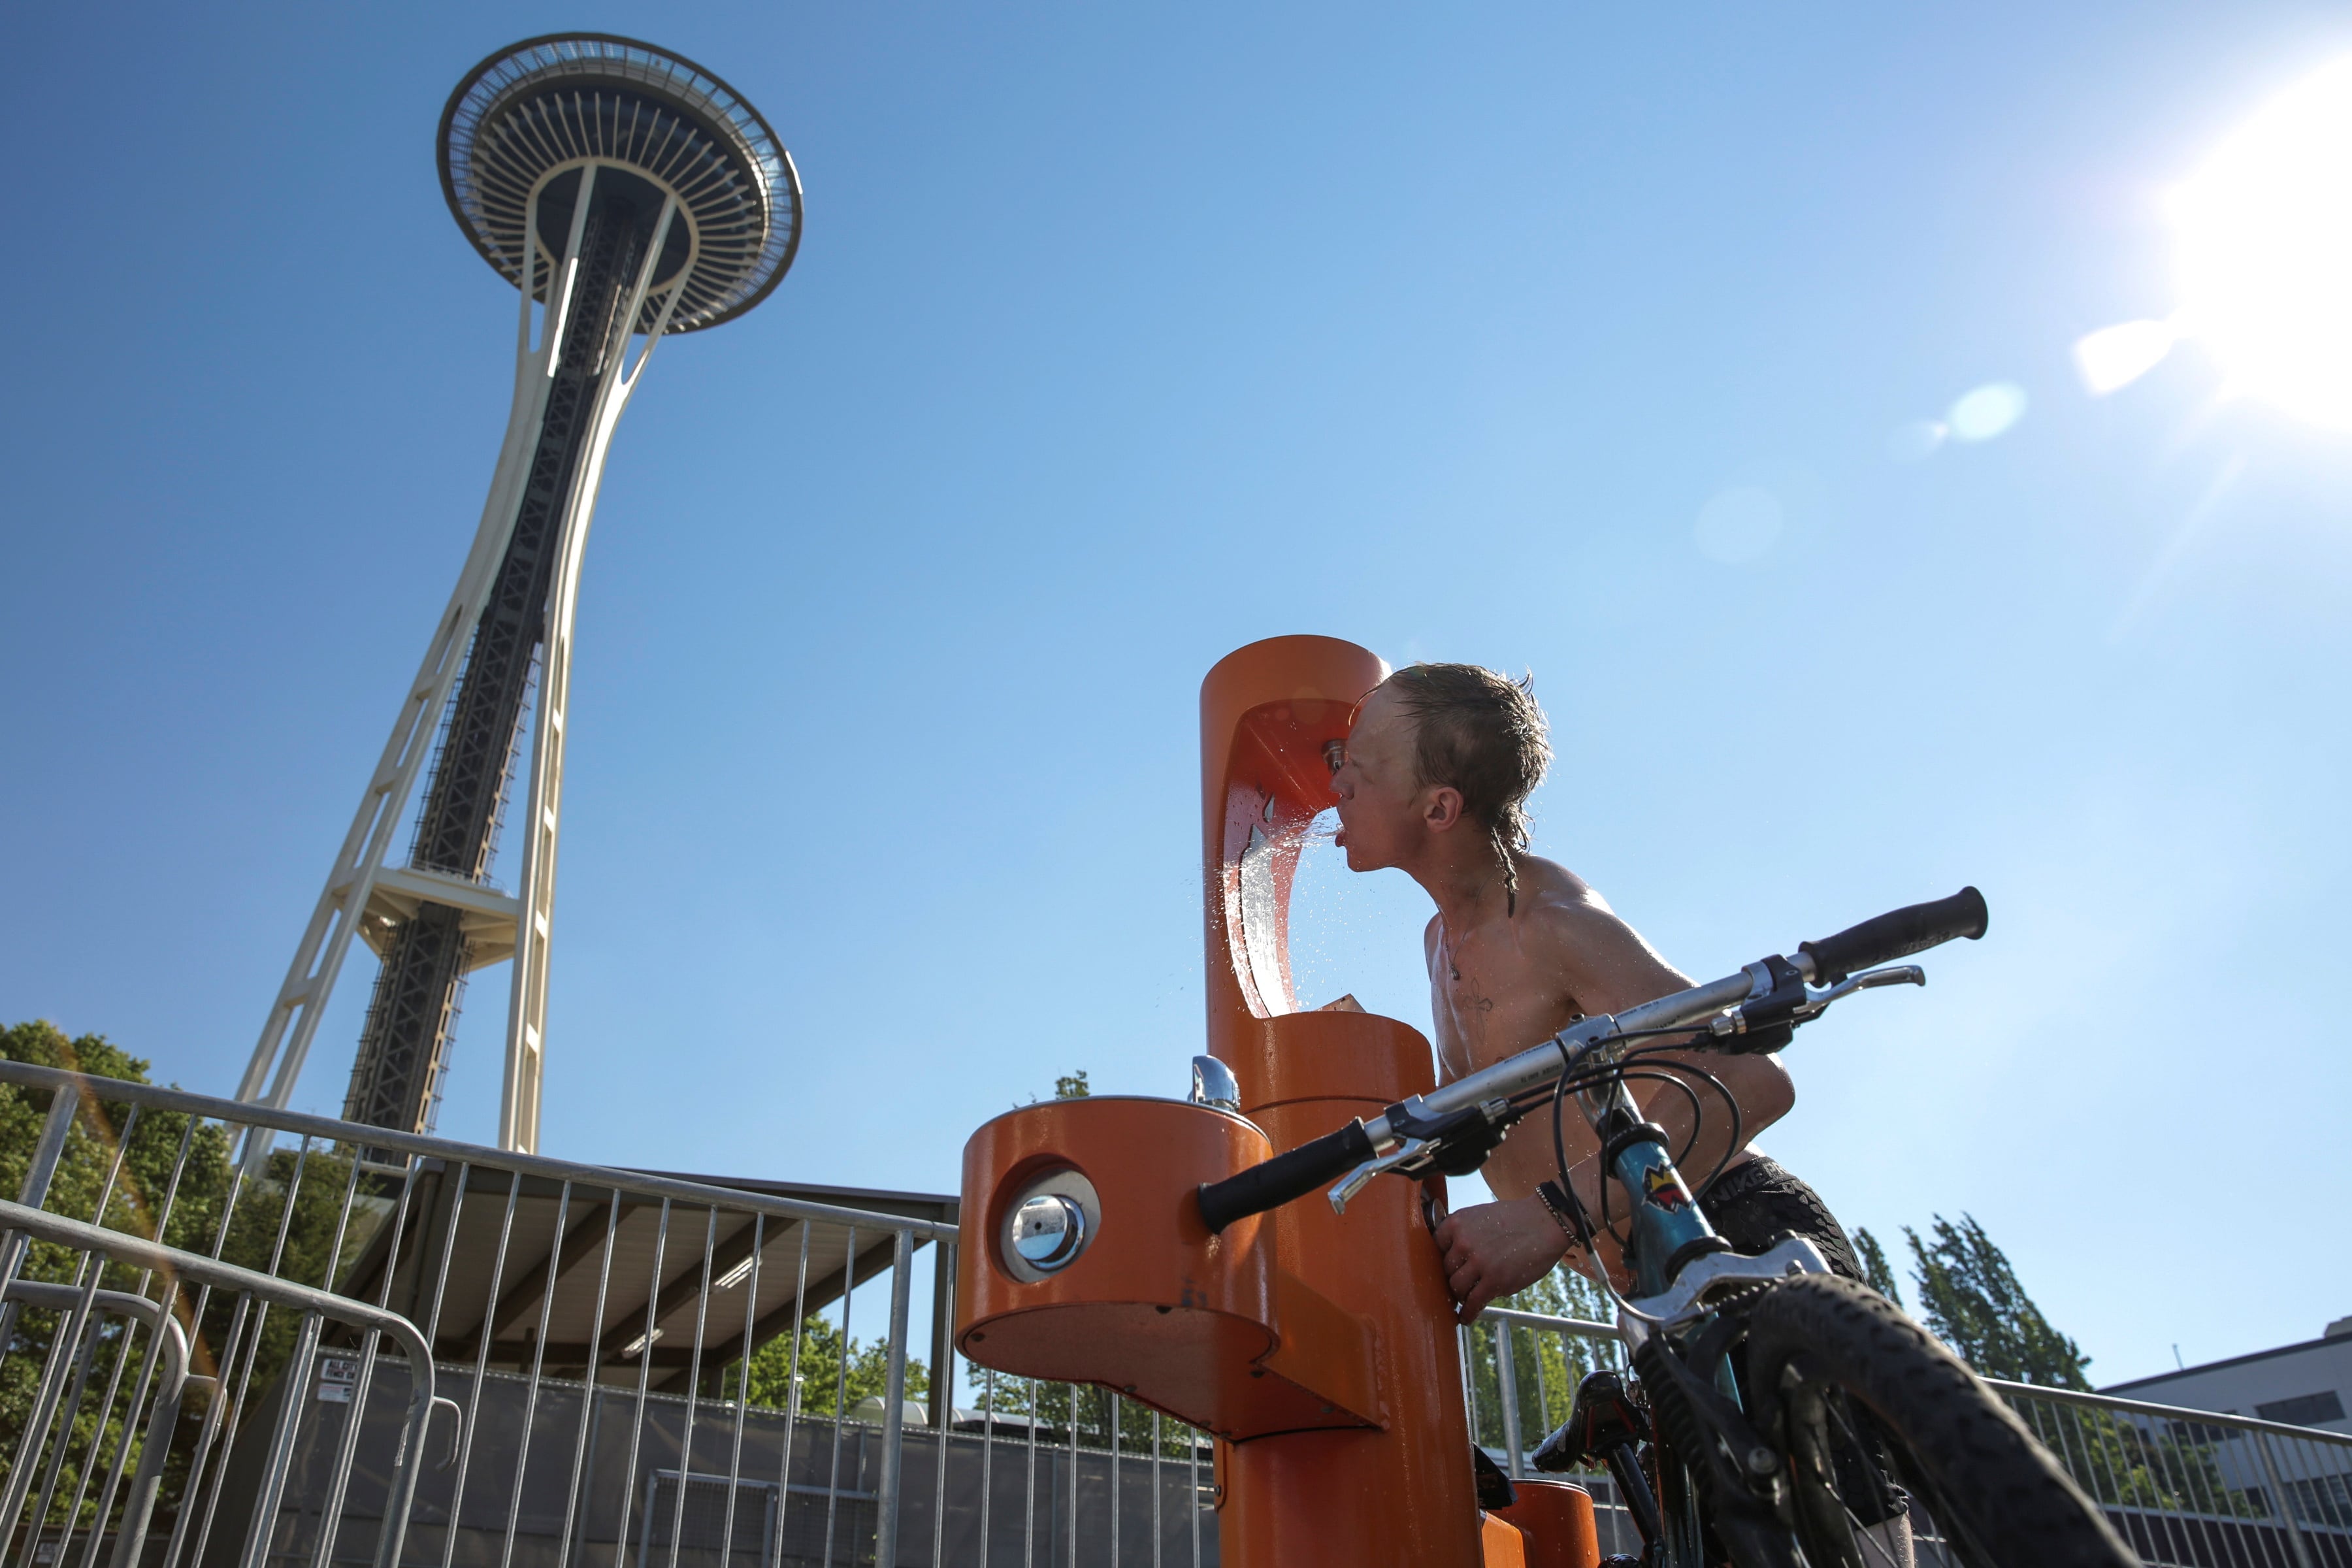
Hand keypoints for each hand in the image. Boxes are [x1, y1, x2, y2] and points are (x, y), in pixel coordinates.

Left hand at [1431, 1197, 1569, 1323]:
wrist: (1546, 1222)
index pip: (1435, 1247)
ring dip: (1461, 1295)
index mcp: (1457, 1222)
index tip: (1445, 1268)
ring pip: (1456, 1288)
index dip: (1441, 1259)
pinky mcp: (1495, 1281)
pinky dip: (1467, 1313)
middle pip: (1445, 1270)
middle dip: (1453, 1277)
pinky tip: (1466, 1317)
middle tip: (1459, 1285)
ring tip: (1466, 1298)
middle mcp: (1463, 1242)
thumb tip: (1450, 1258)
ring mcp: (1479, 1262)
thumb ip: (1463, 1233)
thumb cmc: (1515, 1219)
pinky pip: (1473, 1303)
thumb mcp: (1481, 1215)